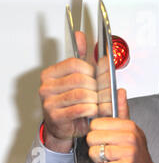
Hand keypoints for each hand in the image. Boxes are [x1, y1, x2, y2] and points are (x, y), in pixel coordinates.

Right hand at [39, 31, 97, 152]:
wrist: (64, 127)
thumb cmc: (72, 100)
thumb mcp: (78, 74)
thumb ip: (81, 54)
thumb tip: (80, 35)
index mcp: (50, 74)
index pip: (75, 63)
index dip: (91, 69)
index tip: (99, 74)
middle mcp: (47, 87)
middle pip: (81, 79)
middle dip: (98, 85)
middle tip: (107, 89)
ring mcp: (49, 103)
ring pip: (82, 94)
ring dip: (98, 98)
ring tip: (103, 101)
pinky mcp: (56, 117)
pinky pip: (81, 108)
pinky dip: (93, 109)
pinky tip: (96, 109)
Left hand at [87, 89, 158, 162]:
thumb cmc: (135, 155)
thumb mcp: (131, 131)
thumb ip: (123, 111)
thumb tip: (120, 91)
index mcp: (129, 126)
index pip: (96, 124)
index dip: (97, 133)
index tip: (106, 138)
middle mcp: (130, 137)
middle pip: (92, 138)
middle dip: (97, 148)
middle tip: (109, 152)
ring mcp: (128, 153)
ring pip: (95, 153)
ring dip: (100, 161)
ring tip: (112, 160)